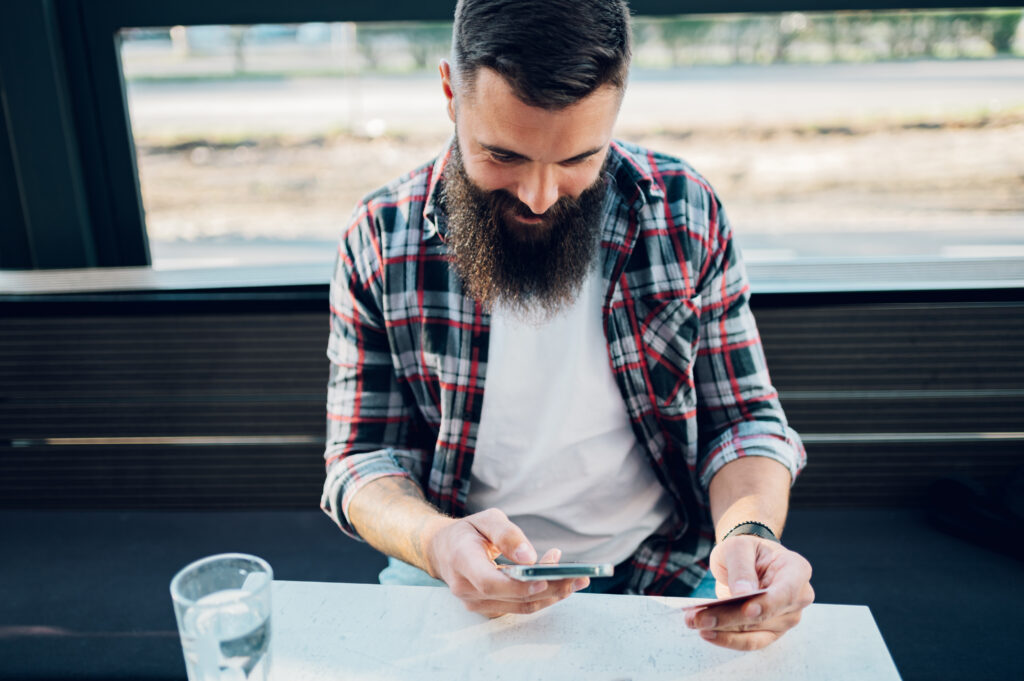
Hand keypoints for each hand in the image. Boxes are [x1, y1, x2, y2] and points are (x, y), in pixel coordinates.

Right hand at [426, 508, 587, 616]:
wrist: (444, 551)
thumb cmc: (467, 532)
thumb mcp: (485, 519)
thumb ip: (506, 534)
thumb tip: (529, 557)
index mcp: (461, 561)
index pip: (489, 582)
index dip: (518, 585)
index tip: (544, 579)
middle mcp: (466, 588)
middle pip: (512, 597)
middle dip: (549, 588)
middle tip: (579, 577)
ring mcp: (476, 603)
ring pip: (520, 606)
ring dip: (551, 595)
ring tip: (578, 580)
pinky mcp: (489, 609)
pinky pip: (519, 607)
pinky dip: (542, 596)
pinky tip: (561, 583)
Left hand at [684, 535, 813, 649]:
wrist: (748, 560)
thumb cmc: (747, 551)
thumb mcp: (739, 547)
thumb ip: (741, 567)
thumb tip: (743, 593)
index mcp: (796, 570)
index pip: (786, 592)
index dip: (768, 604)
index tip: (746, 609)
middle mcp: (798, 598)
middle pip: (765, 616)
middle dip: (730, 618)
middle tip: (700, 617)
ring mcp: (786, 618)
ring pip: (754, 632)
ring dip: (722, 629)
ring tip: (693, 621)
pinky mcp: (770, 631)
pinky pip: (750, 642)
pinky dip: (726, 638)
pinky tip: (705, 632)